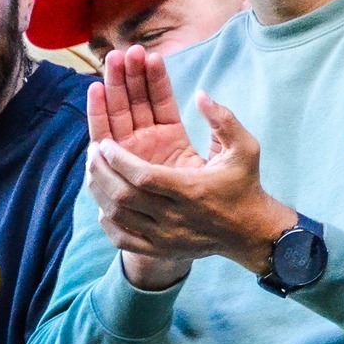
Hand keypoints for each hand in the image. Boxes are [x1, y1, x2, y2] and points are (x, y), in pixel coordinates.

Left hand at [86, 46, 295, 287]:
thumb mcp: (245, 149)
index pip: (144, 177)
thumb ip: (224, 120)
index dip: (119, 160)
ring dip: (100, 192)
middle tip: (94, 153)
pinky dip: (108, 221)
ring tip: (94, 171)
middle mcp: (175, 217)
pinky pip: (122, 239)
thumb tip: (201, 94)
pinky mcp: (160, 249)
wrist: (250, 231)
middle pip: (124, 197)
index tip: (106, 144)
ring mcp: (165, 237)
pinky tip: (103, 203)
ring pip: (119, 217)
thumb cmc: (244, 185)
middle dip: (103, 172)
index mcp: (192, 191)